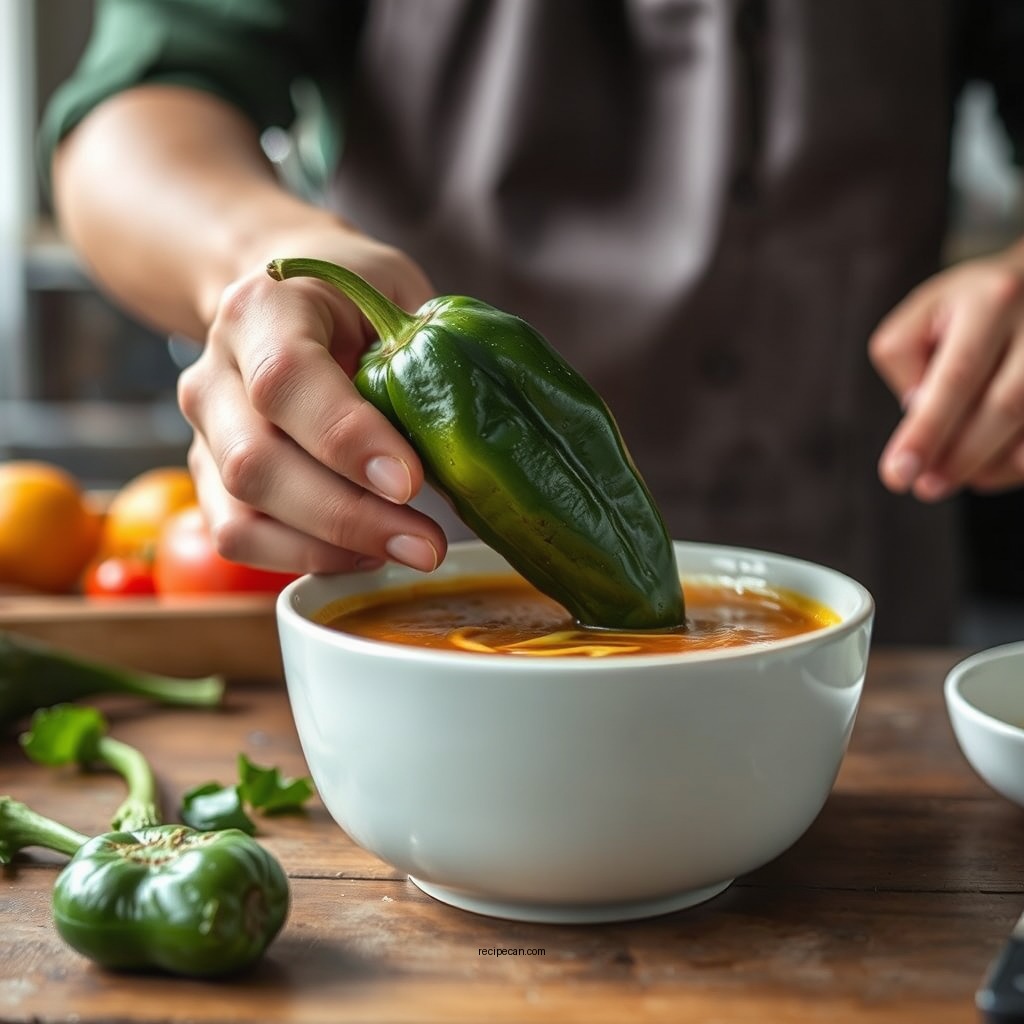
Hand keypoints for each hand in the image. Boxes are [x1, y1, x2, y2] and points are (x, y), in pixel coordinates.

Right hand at [177, 228, 447, 574]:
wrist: (281, 299)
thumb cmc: (350, 297)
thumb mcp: (394, 292)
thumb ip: (422, 349)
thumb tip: (476, 436)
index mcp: (261, 310)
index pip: (286, 379)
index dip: (346, 438)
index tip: (410, 482)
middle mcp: (214, 373)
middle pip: (255, 463)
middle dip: (348, 517)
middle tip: (426, 544)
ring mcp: (205, 432)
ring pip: (241, 514)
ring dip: (329, 550)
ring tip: (407, 552)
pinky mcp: (208, 478)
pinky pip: (238, 538)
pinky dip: (303, 559)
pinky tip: (364, 554)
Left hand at [870, 243, 1023, 500]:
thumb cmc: (964, 309)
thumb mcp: (920, 319)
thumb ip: (907, 364)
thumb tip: (919, 414)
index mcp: (990, 299)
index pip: (957, 375)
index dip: (927, 430)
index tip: (899, 474)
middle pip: (1006, 403)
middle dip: (961, 456)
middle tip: (926, 488)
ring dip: (994, 463)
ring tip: (959, 478)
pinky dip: (1021, 461)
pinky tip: (998, 467)